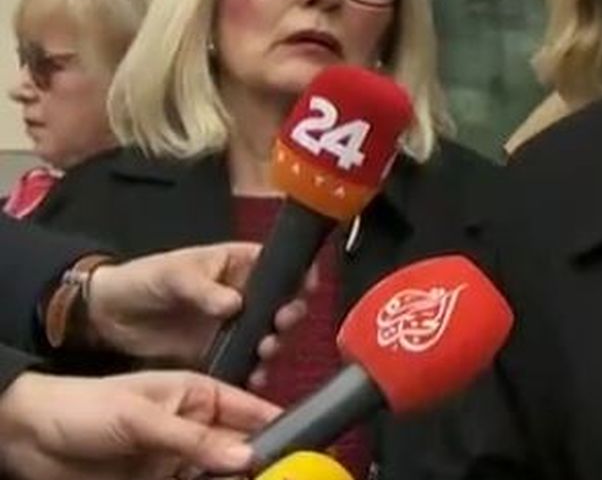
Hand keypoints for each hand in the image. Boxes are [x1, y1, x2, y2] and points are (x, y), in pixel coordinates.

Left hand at [0, 369, 280, 479]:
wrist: (25, 439)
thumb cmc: (83, 410)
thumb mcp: (141, 419)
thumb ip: (194, 440)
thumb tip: (248, 457)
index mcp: (196, 395)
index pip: (249, 408)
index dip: (277, 423)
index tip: (308, 440)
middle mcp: (194, 429)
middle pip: (241, 448)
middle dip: (265, 461)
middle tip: (294, 475)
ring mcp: (178, 461)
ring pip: (223, 474)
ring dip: (241, 479)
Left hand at [86, 242, 310, 380]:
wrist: (106, 315)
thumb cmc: (142, 279)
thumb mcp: (172, 275)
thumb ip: (204, 289)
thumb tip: (236, 304)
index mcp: (237, 263)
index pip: (278, 264)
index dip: (297, 274)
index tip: (305, 287)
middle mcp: (244, 293)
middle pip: (281, 302)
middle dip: (288, 314)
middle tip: (281, 324)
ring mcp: (234, 324)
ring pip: (268, 333)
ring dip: (273, 343)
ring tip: (265, 351)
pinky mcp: (219, 350)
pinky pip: (245, 360)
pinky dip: (253, 368)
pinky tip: (254, 374)